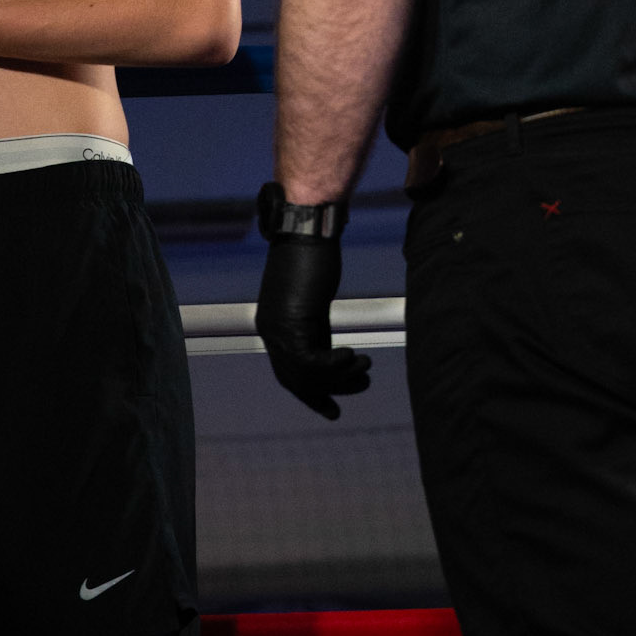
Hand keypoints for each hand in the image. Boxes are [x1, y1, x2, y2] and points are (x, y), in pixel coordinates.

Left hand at [255, 229, 371, 420]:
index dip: (311, 392)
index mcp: (273, 325)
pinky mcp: (292, 321)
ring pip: (307, 375)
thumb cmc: (312, 256)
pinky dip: (336, 365)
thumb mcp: (311, 300)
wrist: (307, 228)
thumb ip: (313, 326)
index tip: (331, 407)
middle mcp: (270, 330)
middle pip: (295, 380)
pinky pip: (312, 362)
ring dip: (341, 378)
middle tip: (358, 390)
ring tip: (365, 368)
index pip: (288, 372)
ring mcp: (278, 327)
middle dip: (325, 393)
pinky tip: (354, 357)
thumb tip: (325, 349)